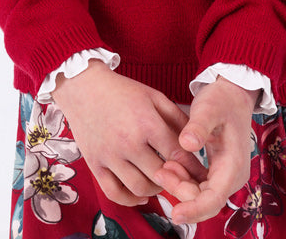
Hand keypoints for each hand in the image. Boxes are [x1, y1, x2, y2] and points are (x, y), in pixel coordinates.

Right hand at [52, 61, 208, 206]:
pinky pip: (115, 192)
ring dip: (156, 189)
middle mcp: (129, 142)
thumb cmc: (121, 90)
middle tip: (184, 182)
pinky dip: (131, 199)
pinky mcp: (95, 163)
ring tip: (161, 181)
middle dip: (177, 181)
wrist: (83, 86)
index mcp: (147, 123)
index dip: (194, 168)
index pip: (178, 154)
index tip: (202, 176)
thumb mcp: (154, 96)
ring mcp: (110, 155)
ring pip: (140, 188)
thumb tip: (195, 141)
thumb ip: (177, 118)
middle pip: (161, 175)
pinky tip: (142, 193)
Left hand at [154, 76, 258, 223]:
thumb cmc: (221, 100)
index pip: (214, 199)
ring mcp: (225, 175)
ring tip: (164, 167)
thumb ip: (198, 126)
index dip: (195, 209)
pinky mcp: (216, 171)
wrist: (232, 95)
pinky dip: (183, 180)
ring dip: (180, 187)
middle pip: (205, 200)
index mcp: (233, 165)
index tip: (175, 213)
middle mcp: (232, 175)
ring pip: (200, 195)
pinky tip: (170, 165)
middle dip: (181, 193)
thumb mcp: (208, 109)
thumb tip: (187, 144)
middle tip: (161, 173)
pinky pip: (198, 185)